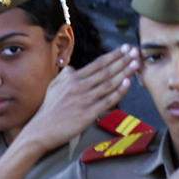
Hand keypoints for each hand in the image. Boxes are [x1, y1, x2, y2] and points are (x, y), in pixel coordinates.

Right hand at [19, 45, 140, 151]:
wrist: (41, 130)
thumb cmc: (48, 109)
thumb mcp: (54, 86)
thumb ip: (65, 76)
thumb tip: (73, 68)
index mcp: (72, 78)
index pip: (97, 64)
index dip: (113, 55)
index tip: (124, 48)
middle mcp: (79, 86)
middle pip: (105, 71)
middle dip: (122, 60)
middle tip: (135, 51)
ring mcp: (84, 100)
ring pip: (108, 83)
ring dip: (124, 72)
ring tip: (136, 64)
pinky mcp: (88, 114)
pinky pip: (107, 101)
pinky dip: (118, 92)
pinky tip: (127, 83)